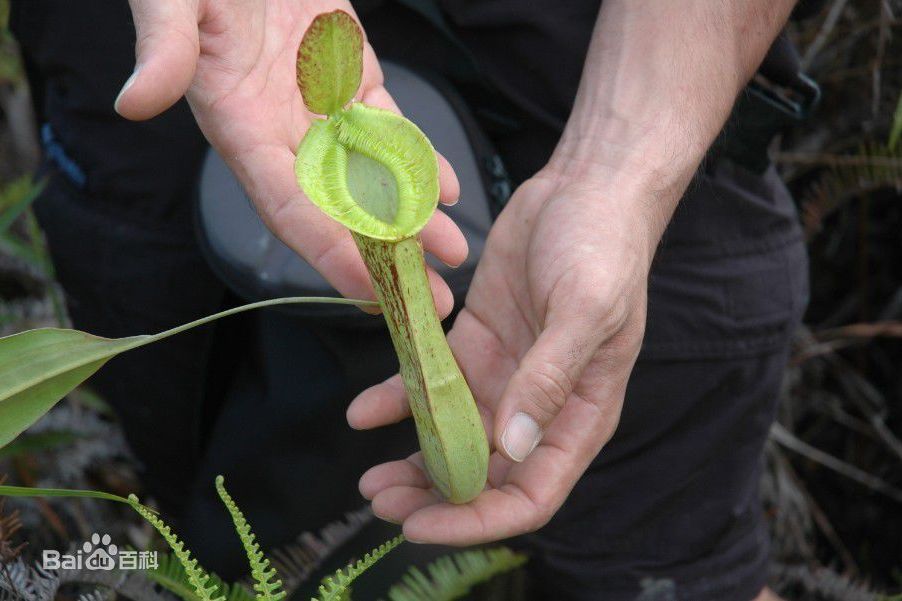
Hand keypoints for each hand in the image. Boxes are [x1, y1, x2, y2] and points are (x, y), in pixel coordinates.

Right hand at [115, 0, 464, 314]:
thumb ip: (166, 47)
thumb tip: (135, 102)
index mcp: (239, 124)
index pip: (288, 207)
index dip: (328, 253)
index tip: (369, 292)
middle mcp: (282, 127)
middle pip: (338, 208)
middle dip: (384, 256)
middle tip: (430, 297)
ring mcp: (320, 104)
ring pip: (372, 173)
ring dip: (412, 215)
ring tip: (452, 251)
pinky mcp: (350, 73)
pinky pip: (388, 127)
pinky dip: (417, 158)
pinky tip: (446, 188)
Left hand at [347, 169, 655, 543]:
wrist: (585, 190)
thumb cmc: (604, 248)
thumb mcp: (586, 311)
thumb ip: (550, 378)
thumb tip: (512, 446)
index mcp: (579, 415)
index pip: (531, 494)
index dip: (477, 520)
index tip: (423, 524)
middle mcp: (538, 406)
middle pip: (483, 475)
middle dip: (433, 499)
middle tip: (382, 502)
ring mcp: (503, 375)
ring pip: (452, 437)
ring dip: (411, 461)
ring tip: (367, 478)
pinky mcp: (474, 342)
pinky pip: (430, 381)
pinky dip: (397, 398)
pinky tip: (363, 410)